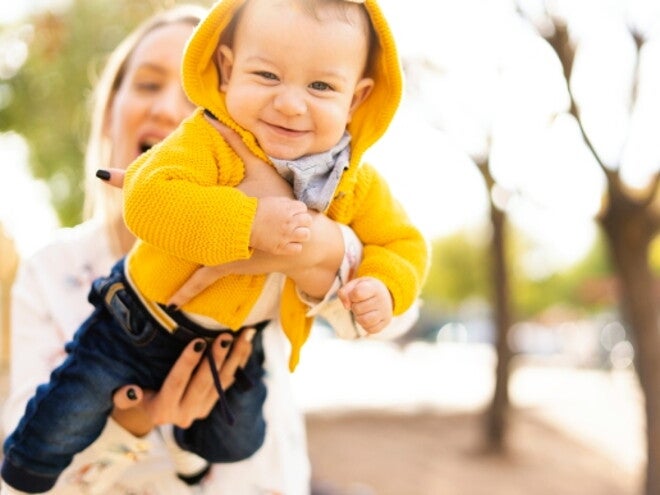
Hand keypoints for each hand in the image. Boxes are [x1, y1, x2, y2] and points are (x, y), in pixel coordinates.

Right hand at [111, 329, 253, 435]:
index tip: (198, 341)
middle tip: (226, 336)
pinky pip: (228, 383)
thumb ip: (125, 396)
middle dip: (216, 358)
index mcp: (161, 410)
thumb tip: (130, 391)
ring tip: (244, 337)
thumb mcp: (124, 397)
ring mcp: (200, 411)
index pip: (176, 382)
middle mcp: (184, 414)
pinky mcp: (212, 405)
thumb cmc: (136, 396)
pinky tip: (246, 345)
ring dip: (234, 359)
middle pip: (203, 383)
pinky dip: (238, 363)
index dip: (187, 362)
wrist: (150, 413)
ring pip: (221, 383)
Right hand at [250, 196, 311, 254]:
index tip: (292, 213)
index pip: (303, 208)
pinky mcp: (280, 247)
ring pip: (306, 235)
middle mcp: (289, 222)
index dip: (298, 210)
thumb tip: (297, 207)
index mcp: (287, 209)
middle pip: (308, 221)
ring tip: (294, 234)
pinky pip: (298, 249)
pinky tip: (289, 243)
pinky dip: (295, 246)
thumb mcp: (273, 201)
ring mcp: (286, 235)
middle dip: (302, 221)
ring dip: (301, 234)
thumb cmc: (256, 211)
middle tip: (294, 224)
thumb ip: (286, 203)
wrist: (243, 224)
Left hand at [338, 277, 392, 333]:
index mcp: (374, 288)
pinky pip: (370, 329)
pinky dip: (365, 325)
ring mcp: (385, 312)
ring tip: (362, 311)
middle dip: (354, 307)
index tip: (356, 295)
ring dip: (358, 317)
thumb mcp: (354, 285)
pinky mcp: (385, 322)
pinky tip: (367, 317)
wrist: (383, 295)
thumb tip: (346, 307)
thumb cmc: (365, 289)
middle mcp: (382, 300)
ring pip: (364, 321)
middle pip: (358, 309)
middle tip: (360, 303)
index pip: (357, 293)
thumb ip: (344, 292)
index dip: (352, 296)